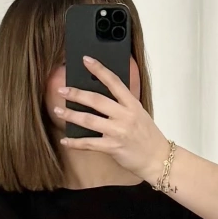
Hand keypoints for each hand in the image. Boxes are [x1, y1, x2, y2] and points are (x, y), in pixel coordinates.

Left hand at [53, 55, 170, 183]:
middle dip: (76, 94)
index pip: (114, 82)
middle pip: (96, 100)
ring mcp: (118, 131)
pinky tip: (65, 140)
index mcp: (132, 104)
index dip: (99, 69)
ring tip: (59, 111)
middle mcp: (125, 115)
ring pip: (89, 120)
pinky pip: (89, 143)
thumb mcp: (139, 114)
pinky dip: (75, 142)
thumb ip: (123, 105)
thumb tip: (102, 97)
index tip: (86, 60)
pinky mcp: (112, 147)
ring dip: (71, 115)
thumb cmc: (148, 137)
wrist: (158, 159)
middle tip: (62, 89)